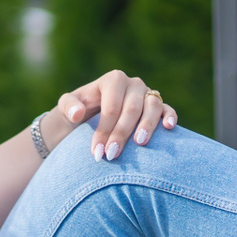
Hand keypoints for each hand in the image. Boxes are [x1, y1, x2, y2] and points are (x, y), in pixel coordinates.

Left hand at [40, 69, 180, 160]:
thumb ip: (68, 106)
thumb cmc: (79, 110)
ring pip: (152, 106)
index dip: (104, 129)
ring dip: (147, 126)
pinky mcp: (158, 105)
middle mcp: (133, 84)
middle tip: (112, 156)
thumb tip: (77, 114)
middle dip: (121, 134)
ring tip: (139, 143)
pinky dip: (170, 116)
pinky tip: (169, 127)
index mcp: (113, 80)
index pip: (111, 106)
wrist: (92, 113)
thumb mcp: (67, 105)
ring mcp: (147, 93)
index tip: (97, 152)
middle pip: (132, 109)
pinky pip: (167, 108)